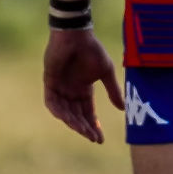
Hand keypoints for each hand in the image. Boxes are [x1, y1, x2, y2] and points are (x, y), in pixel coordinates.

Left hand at [43, 28, 122, 142]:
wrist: (76, 35)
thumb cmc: (92, 50)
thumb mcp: (105, 72)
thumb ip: (112, 90)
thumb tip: (122, 109)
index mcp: (83, 90)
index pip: (88, 113)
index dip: (93, 126)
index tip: (100, 139)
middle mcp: (71, 92)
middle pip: (77, 116)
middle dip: (84, 128)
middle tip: (92, 138)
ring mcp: (60, 88)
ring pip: (65, 112)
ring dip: (73, 122)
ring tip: (83, 130)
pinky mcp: (49, 82)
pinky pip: (52, 102)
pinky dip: (58, 111)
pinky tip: (67, 119)